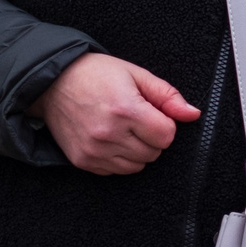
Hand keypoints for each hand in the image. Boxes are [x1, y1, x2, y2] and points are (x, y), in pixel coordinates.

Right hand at [29, 52, 200, 174]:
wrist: (52, 84)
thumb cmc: (95, 75)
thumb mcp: (135, 75)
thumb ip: (167, 96)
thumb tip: (193, 114)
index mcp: (125, 109)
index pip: (166, 136)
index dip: (165, 124)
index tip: (153, 114)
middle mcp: (109, 134)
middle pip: (153, 153)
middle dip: (151, 137)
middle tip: (136, 119)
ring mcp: (94, 151)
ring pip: (137, 166)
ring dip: (136, 150)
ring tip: (122, 128)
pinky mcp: (83, 161)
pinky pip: (115, 171)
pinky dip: (118, 158)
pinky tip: (109, 138)